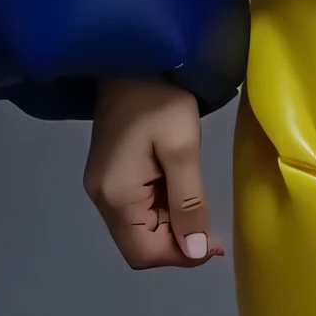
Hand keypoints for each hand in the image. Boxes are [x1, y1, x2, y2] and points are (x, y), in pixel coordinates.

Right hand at [84, 78, 224, 270]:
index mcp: (116, 196)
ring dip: (171, 227)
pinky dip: (162, 211)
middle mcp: (102, 199)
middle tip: (211, 228)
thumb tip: (195, 251)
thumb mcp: (183, 147)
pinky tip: (181, 194)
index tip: (213, 245)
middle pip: (139, 245)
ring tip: (199, 208)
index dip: (180, 257)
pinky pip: (137, 210)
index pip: (144, 253)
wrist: (133, 59)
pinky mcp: (110, 175)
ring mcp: (103, 187)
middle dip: (177, 243)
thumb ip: (189, 203)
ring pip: (139, 229)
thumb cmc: (160, 99)